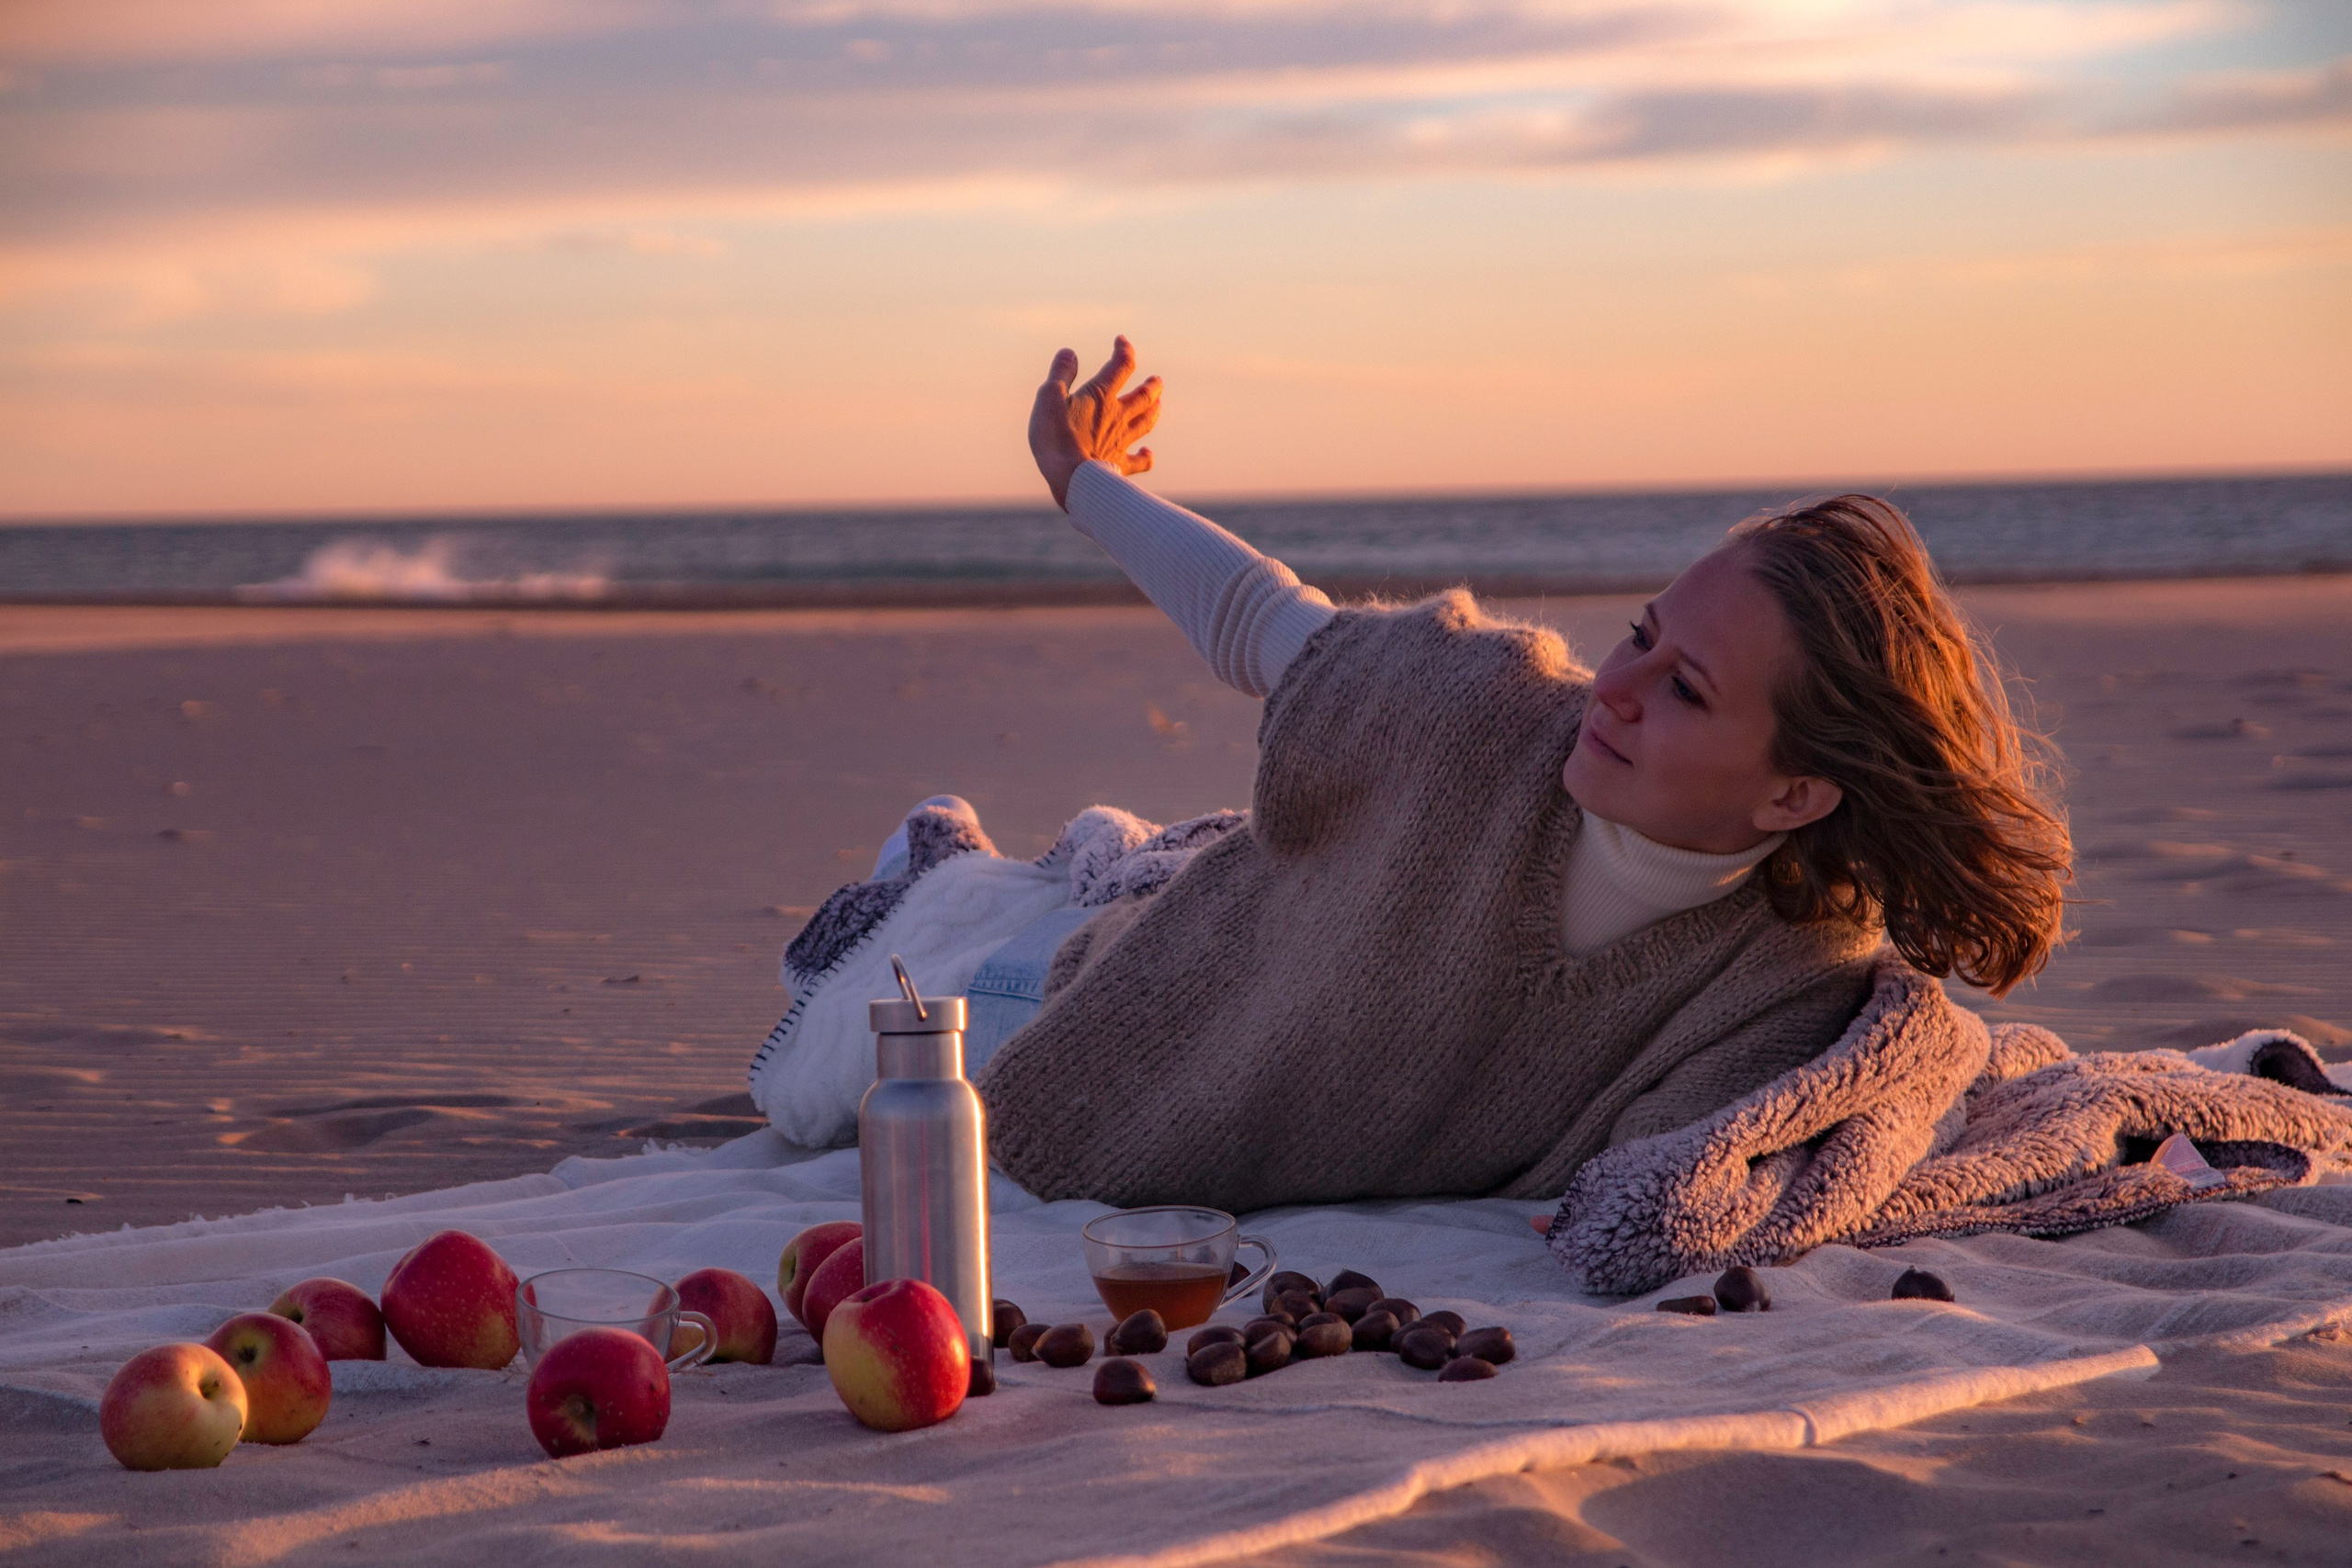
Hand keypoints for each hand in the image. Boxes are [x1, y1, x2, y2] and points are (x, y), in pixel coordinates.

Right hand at [1028, 337, 1160, 509]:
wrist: (1070, 478)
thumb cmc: (1055, 437)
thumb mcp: (1049, 397)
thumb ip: (1060, 374)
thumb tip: (1069, 352)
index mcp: (1101, 396)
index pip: (1121, 366)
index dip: (1124, 351)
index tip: (1121, 341)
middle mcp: (1117, 416)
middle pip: (1143, 396)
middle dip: (1151, 386)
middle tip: (1157, 381)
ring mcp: (1121, 441)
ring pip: (1146, 422)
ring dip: (1154, 411)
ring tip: (1158, 404)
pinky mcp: (1119, 466)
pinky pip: (1139, 462)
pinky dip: (1146, 457)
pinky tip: (1148, 454)